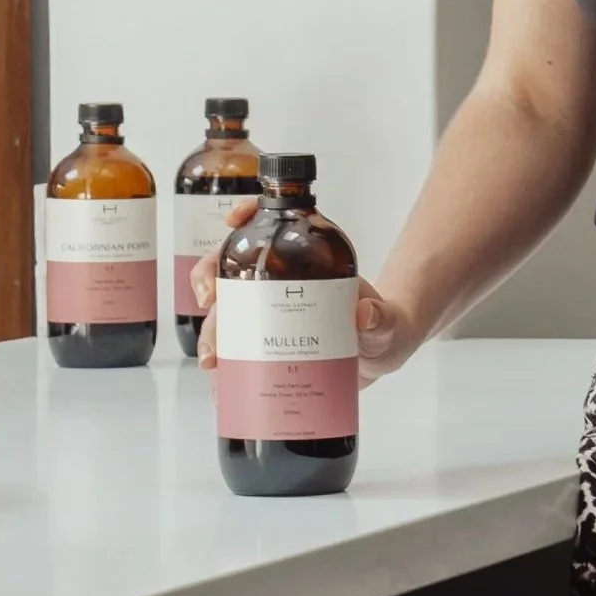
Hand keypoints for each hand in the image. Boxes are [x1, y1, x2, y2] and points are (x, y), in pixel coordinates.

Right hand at [189, 203, 416, 378]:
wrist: (377, 357)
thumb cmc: (380, 329)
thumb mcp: (385, 322)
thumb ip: (381, 319)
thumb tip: (365, 313)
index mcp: (308, 258)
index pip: (271, 225)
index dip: (247, 218)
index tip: (234, 223)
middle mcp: (281, 279)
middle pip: (235, 267)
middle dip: (212, 282)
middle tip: (215, 309)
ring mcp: (268, 308)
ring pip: (227, 306)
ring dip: (211, 329)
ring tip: (213, 360)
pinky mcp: (265, 338)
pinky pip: (235, 343)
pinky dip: (222, 360)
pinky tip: (217, 377)